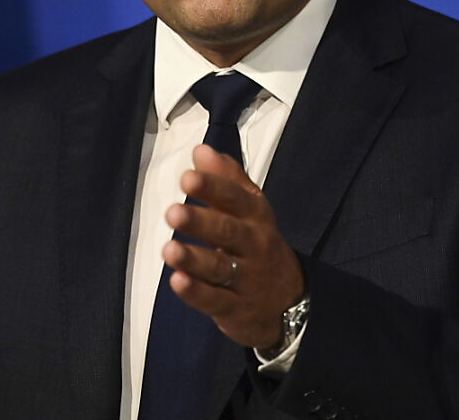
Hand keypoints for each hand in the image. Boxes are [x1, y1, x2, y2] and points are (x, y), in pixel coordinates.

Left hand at [162, 144, 305, 349]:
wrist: (290, 303)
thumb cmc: (258, 244)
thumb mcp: (250, 210)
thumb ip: (226, 179)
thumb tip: (201, 150)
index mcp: (256, 217)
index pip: (236, 199)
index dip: (213, 188)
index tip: (187, 177)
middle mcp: (254, 246)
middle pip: (228, 232)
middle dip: (201, 222)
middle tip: (172, 213)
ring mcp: (246, 279)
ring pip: (219, 268)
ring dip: (194, 259)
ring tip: (169, 249)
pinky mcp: (235, 309)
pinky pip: (215, 300)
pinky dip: (196, 293)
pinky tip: (177, 282)